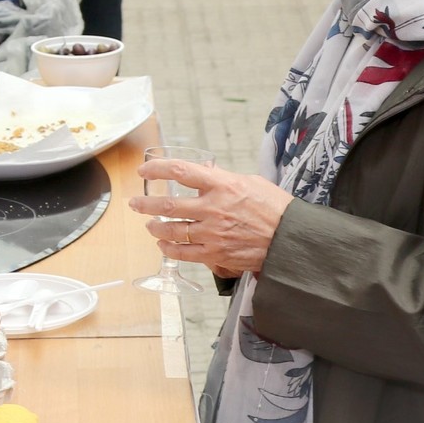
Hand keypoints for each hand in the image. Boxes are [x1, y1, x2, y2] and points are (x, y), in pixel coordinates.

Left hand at [129, 159, 292, 276]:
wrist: (288, 238)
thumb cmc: (274, 207)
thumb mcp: (250, 181)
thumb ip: (223, 177)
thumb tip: (205, 170)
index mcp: (221, 184)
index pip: (181, 171)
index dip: (158, 168)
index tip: (145, 170)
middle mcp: (212, 207)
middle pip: (168, 204)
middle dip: (145, 203)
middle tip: (135, 203)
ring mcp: (211, 233)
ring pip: (171, 231)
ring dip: (155, 228)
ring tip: (149, 226)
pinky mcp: (214, 253)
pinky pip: (183, 252)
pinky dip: (169, 249)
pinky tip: (163, 246)